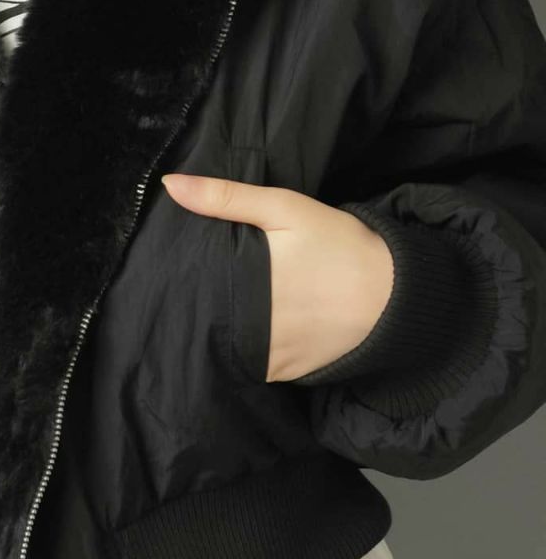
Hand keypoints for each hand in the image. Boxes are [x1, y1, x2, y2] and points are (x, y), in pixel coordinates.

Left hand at [160, 173, 394, 381]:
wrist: (398, 294)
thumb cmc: (339, 245)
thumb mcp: (285, 208)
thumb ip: (226, 197)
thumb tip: (170, 185)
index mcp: (248, 287)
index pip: (189, 294)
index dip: (171, 285)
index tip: (159, 273)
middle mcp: (255, 329)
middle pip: (202, 323)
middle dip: (189, 309)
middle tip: (174, 290)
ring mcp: (271, 357)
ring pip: (223, 349)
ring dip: (212, 333)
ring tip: (201, 310)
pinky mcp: (287, 373)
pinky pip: (250, 366)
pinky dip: (241, 351)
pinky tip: (237, 331)